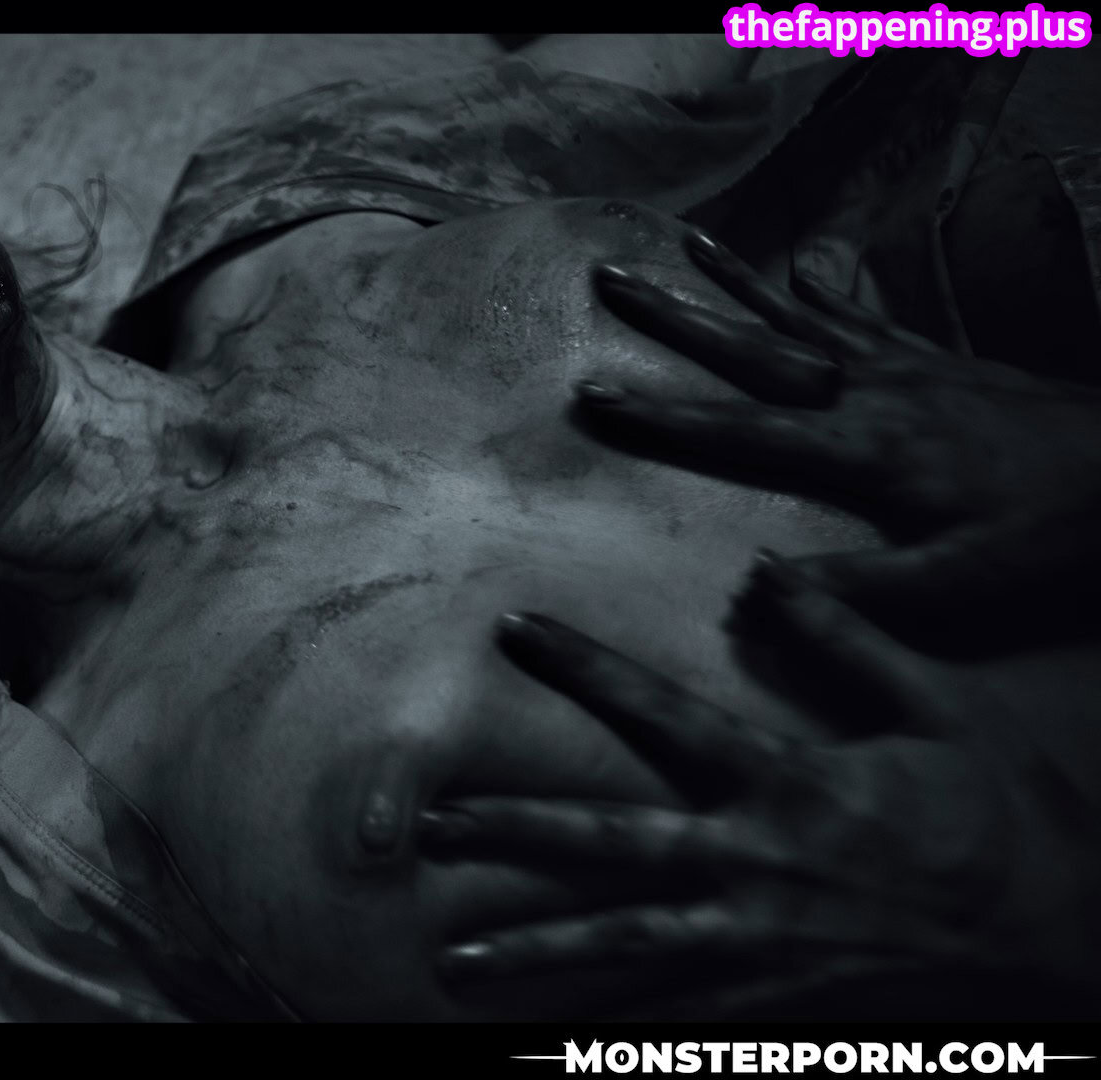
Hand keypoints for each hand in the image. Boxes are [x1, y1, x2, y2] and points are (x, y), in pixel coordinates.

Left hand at [419, 555, 1100, 1013]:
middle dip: (516, 835)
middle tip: (431, 826)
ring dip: (535, 952)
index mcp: (791, 782)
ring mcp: (765, 937)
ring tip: (450, 961)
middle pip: (612, 848)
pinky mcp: (782, 991)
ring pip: (627, 948)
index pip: (664, 712)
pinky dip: (620, 1030)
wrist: (1062, 923)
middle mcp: (760, 862)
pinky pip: (685, 1020)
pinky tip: (558, 1038)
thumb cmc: (1003, 808)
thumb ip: (846, 639)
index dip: (585, 668)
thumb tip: (766, 572)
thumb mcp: (938, 705)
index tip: (515, 629)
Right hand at [579, 232, 1100, 650]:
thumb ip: (863, 591)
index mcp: (866, 449)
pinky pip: (868, 316)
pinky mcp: (941, 360)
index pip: (741, 431)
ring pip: (803, 315)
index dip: (661, 415)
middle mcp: (872, 391)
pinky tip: (806, 268)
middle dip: (675, 315)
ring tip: (686, 240)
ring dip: (738, 281)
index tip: (591, 392)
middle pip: (753, 346)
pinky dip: (829, 291)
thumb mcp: (967, 581)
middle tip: (610, 275)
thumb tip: (756, 587)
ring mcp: (907, 366)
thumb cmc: (1056, 531)